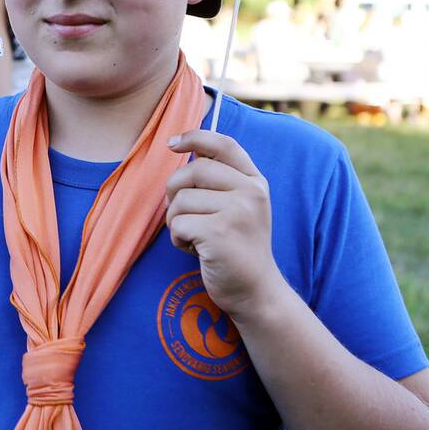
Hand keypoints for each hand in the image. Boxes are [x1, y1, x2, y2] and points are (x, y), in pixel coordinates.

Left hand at [164, 130, 284, 321]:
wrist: (256, 292)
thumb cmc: (237, 248)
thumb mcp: (240, 207)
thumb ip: (221, 181)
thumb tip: (182, 151)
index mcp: (255, 182)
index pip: (224, 145)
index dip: (195, 137)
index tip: (172, 143)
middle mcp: (251, 192)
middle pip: (192, 171)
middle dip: (176, 192)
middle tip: (185, 216)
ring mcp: (237, 211)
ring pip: (180, 200)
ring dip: (177, 222)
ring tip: (197, 238)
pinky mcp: (219, 233)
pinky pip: (177, 224)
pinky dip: (177, 239)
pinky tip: (195, 250)